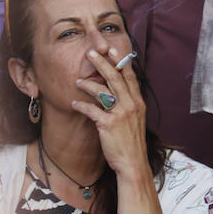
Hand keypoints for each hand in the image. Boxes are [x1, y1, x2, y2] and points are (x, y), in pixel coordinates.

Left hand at [72, 47, 148, 179]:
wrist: (133, 163)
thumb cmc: (132, 142)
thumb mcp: (136, 119)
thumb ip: (128, 104)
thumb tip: (117, 93)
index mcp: (138, 102)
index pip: (129, 76)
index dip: (121, 61)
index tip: (112, 49)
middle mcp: (131, 104)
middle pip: (116, 78)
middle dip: (102, 63)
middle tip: (91, 53)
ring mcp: (121, 114)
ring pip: (103, 91)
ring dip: (88, 84)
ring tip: (77, 81)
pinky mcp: (109, 124)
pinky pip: (92, 110)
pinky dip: (82, 105)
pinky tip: (74, 103)